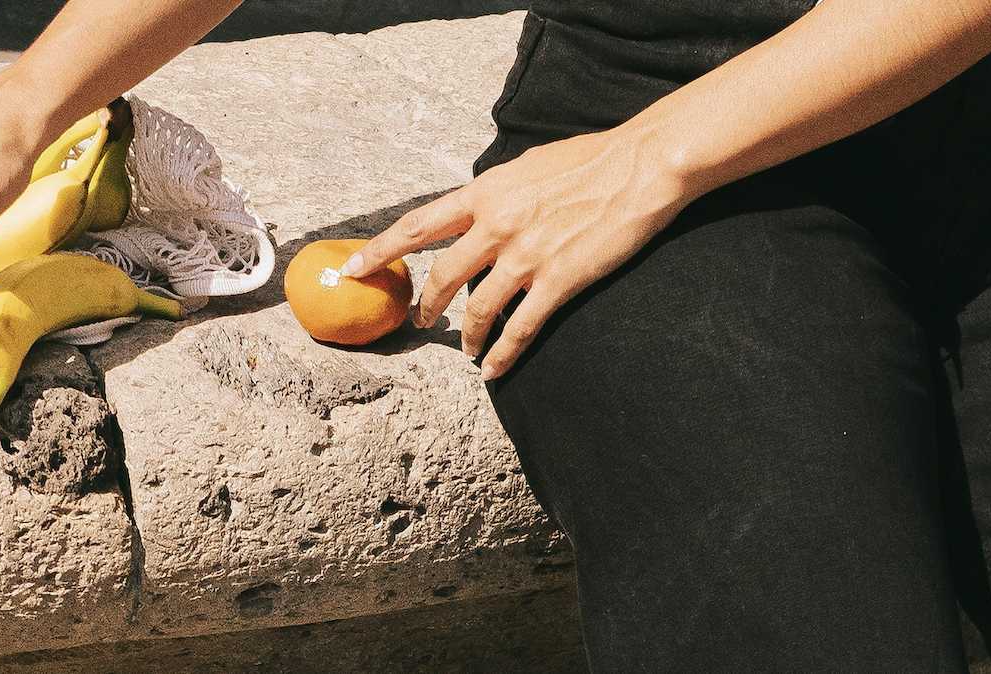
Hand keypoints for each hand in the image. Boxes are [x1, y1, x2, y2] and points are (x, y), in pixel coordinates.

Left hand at [343, 128, 696, 378]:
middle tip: (420, 322)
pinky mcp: (558, 281)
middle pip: (441, 277)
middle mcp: (496, 225)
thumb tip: (474, 212)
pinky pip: (520, 328)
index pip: (417, 226)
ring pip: (478, 309)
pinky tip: (494, 370)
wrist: (638, 168)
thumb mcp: (524, 167)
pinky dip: (503, 354)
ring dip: (467, 335)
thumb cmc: (587, 161)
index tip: (352, 270)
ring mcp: (526, 256)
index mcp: (484, 193)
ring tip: (466, 349)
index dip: (379, 251)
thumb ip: (493, 195)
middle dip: (424, 305)